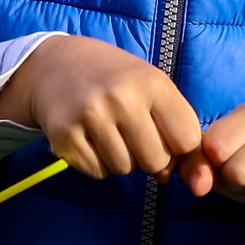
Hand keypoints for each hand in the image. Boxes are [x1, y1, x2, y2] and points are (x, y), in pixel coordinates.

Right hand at [0, 37, 202, 179]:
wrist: (58, 64)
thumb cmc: (116, 78)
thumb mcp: (153, 87)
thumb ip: (177, 128)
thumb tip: (181, 179)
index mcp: (151, 82)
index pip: (186, 140)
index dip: (179, 146)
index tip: (165, 134)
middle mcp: (121, 98)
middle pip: (155, 161)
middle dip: (150, 156)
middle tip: (134, 134)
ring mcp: (90, 117)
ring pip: (124, 169)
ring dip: (122, 159)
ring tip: (110, 131)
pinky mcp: (64, 136)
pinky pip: (97, 172)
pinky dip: (98, 163)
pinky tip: (91, 137)